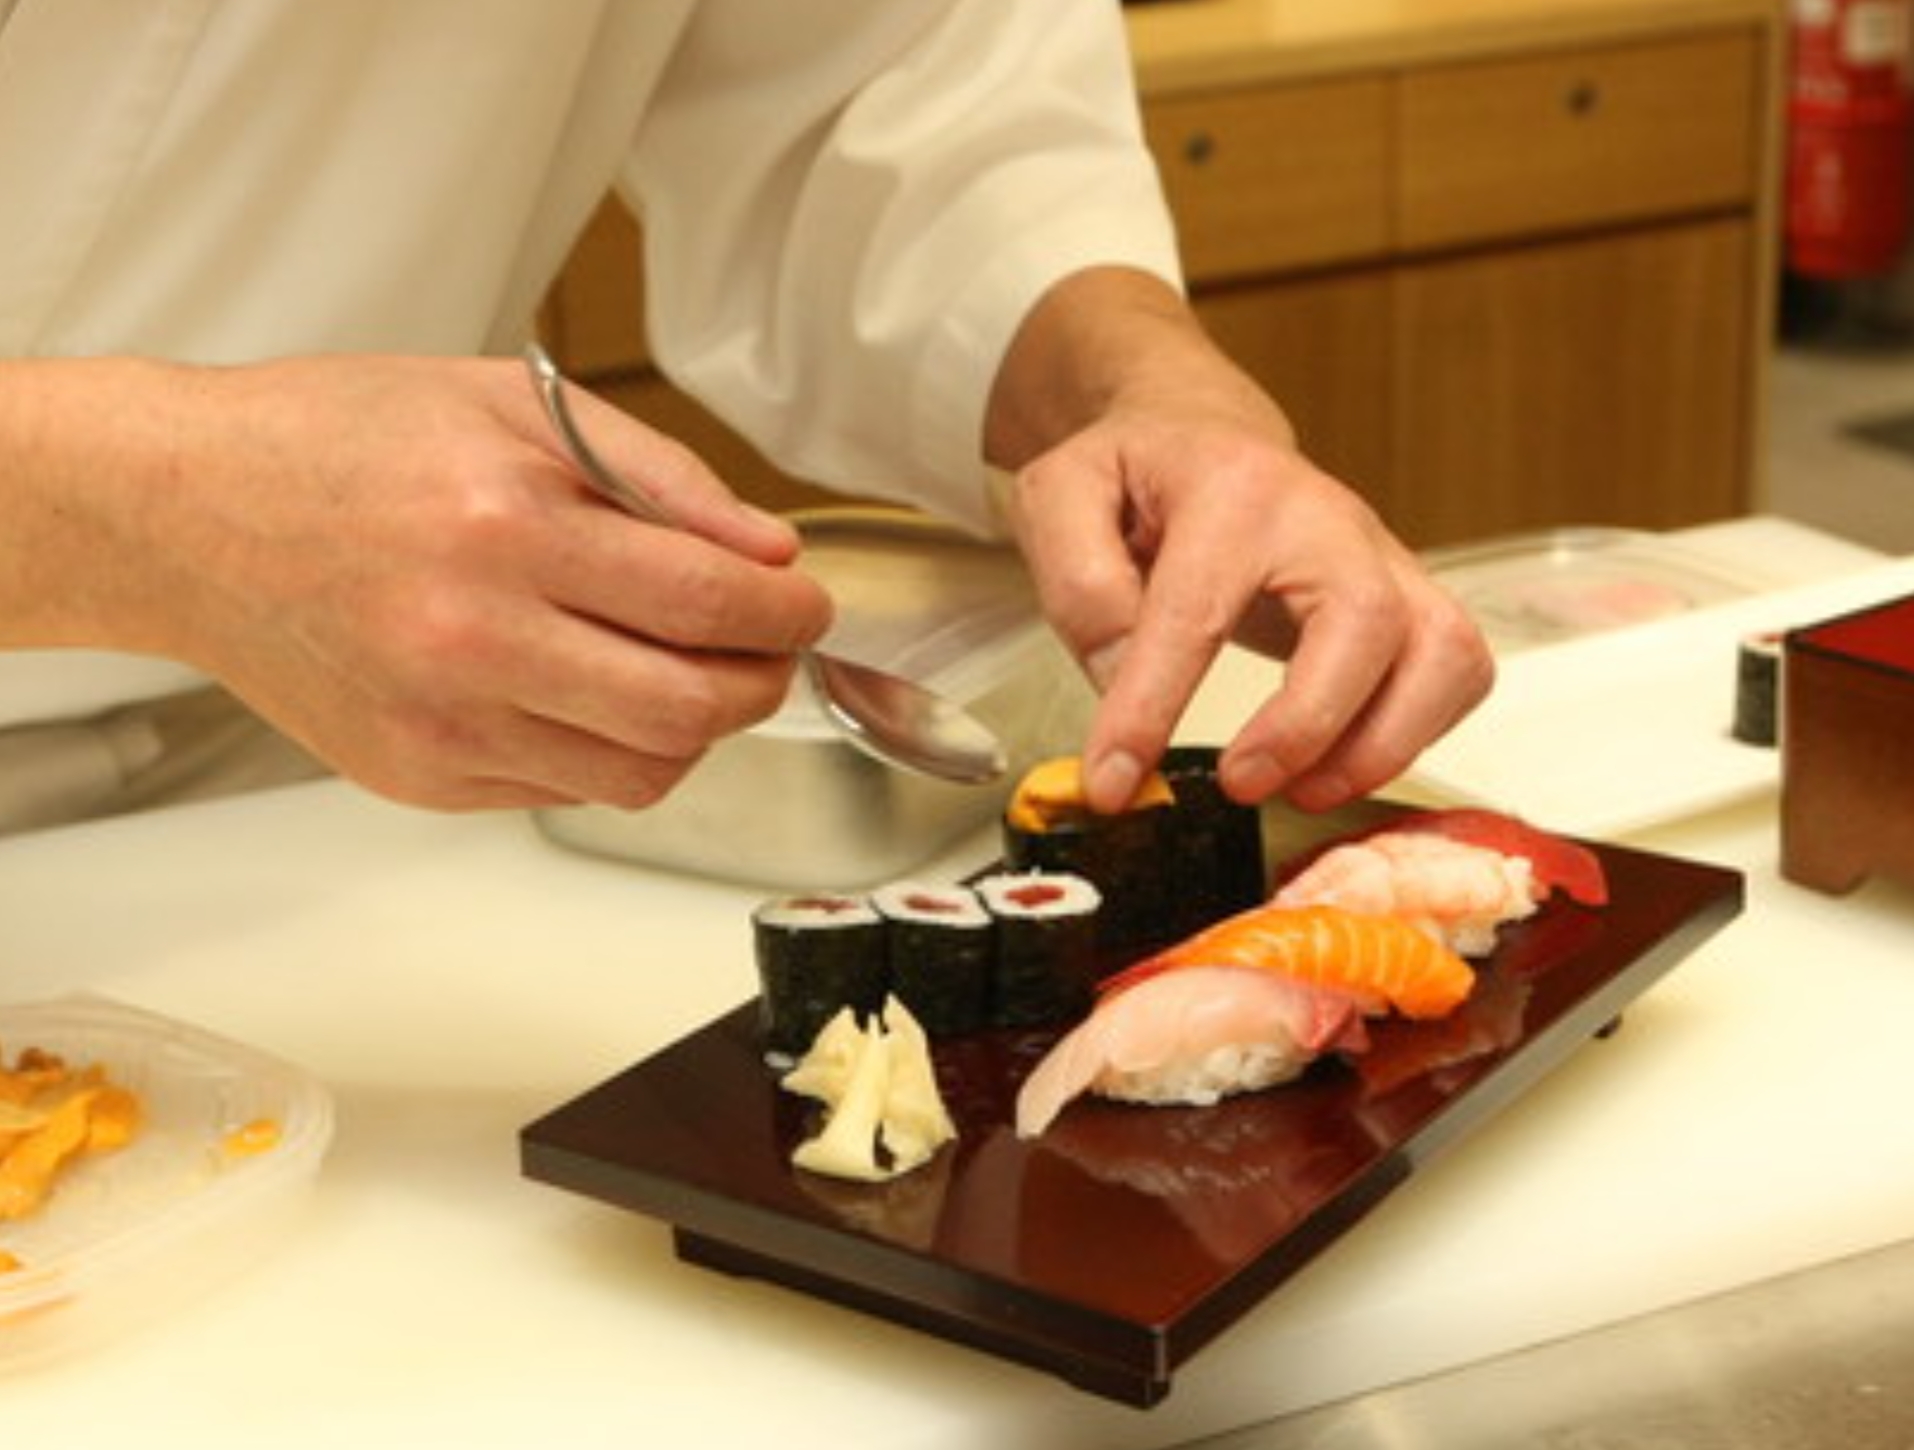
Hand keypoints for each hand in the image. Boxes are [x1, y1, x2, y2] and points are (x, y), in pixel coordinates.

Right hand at [1, 355, 832, 809]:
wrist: (183, 513)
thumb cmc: (342, 439)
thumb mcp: (509, 401)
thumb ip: (658, 478)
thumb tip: (769, 553)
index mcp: (502, 527)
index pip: (708, 601)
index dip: (790, 612)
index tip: (806, 603)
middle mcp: (470, 639)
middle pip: (691, 710)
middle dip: (763, 682)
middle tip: (770, 648)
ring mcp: (439, 724)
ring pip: (641, 772)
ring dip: (697, 728)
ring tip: (685, 666)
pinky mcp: (417, 778)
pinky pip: (568, 790)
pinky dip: (613, 749)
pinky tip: (593, 688)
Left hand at [986, 270, 1492, 813]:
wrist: (1204, 433)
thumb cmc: (1138, 472)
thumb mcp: (1062, 494)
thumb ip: (1079, 583)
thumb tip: (1119, 680)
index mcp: (1230, 487)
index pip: (1196, 610)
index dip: (1152, 708)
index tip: (1114, 780)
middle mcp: (1324, 517)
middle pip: (1366, 618)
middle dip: (1309, 722)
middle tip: (1241, 785)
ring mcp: (1381, 555)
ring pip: (1441, 649)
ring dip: (1383, 742)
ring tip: (1303, 791)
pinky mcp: (1410, 595)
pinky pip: (1457, 670)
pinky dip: (1418, 733)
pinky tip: (1345, 763)